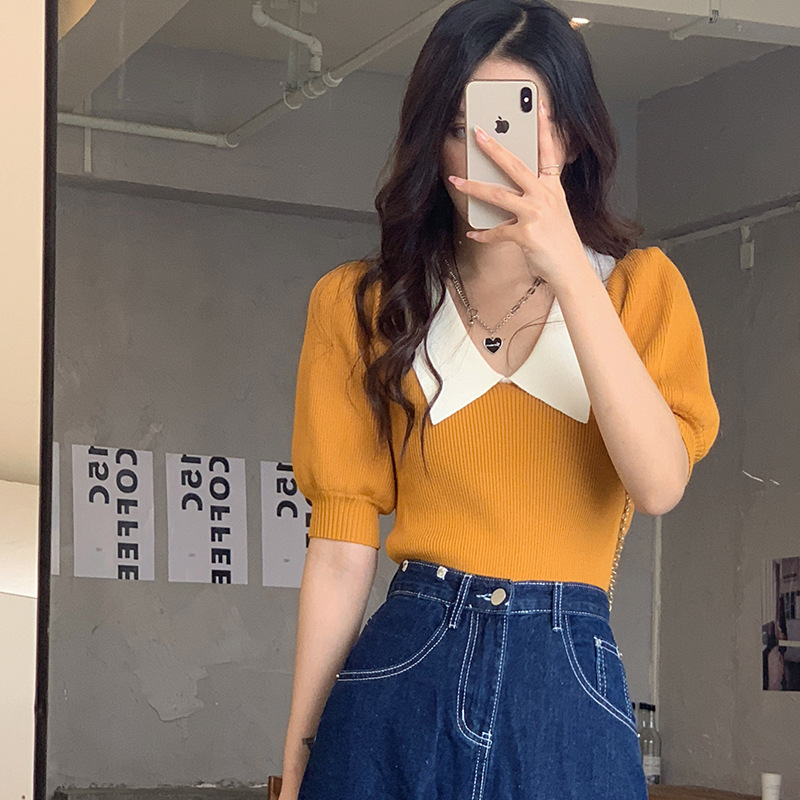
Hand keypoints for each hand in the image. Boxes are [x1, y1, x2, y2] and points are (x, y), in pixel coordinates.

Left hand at [447, 101, 589, 287]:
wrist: (571, 271)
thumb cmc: (560, 245)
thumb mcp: (555, 214)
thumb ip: (537, 199)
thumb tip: (510, 193)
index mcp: (554, 189)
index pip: (550, 152)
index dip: (544, 127)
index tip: (538, 104)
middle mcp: (545, 197)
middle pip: (515, 166)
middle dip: (494, 148)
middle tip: (477, 133)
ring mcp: (536, 214)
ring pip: (498, 195)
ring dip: (473, 187)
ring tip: (456, 181)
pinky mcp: (526, 234)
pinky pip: (497, 232)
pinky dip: (482, 234)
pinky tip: (472, 233)